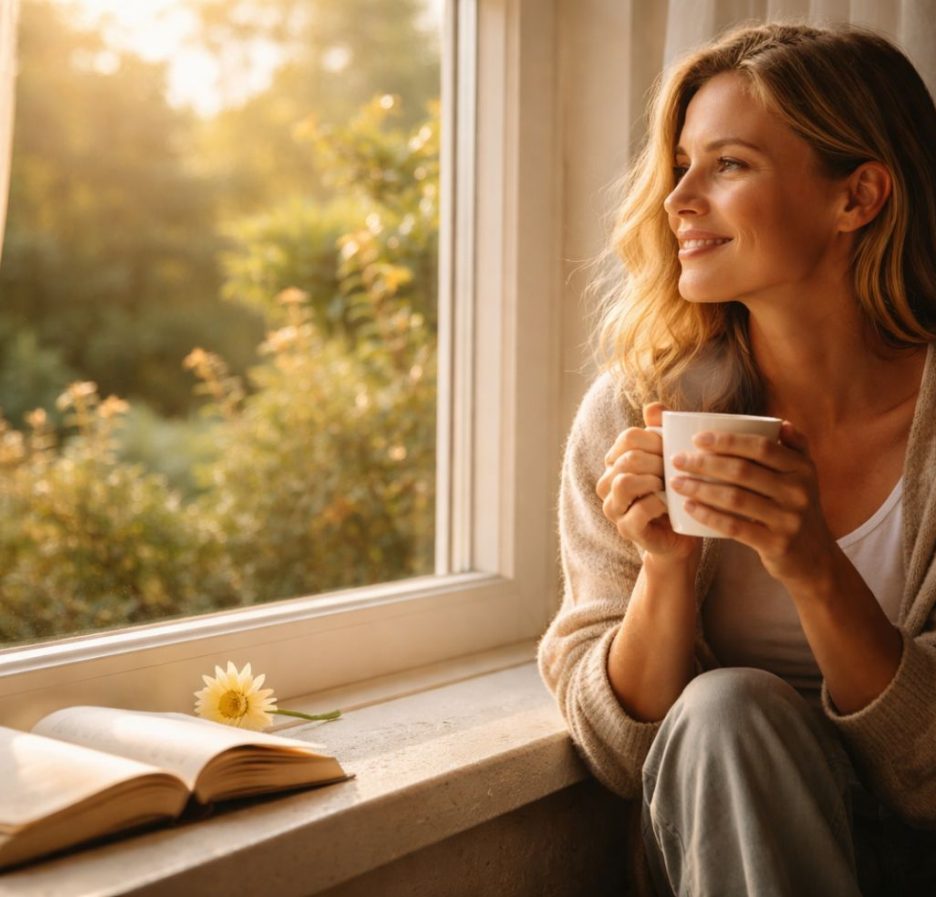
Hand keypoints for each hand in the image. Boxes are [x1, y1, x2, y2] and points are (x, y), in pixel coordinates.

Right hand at [596, 402, 700, 562]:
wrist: (682, 535)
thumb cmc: (676, 492)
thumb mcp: (672, 458)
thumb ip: (661, 431)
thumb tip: (653, 406)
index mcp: (616, 462)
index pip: (628, 437)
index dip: (655, 439)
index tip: (673, 449)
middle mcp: (607, 483)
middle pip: (628, 458)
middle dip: (658, 461)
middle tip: (676, 470)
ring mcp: (614, 508)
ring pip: (624, 482)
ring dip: (653, 480)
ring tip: (669, 484)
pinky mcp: (626, 529)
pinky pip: (639, 509)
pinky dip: (659, 504)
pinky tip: (671, 504)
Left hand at [670, 421, 835, 585]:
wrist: (815, 559)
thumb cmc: (797, 509)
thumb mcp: (805, 478)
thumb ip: (796, 448)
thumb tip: (782, 423)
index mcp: (802, 468)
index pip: (761, 447)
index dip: (727, 441)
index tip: (697, 439)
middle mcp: (798, 492)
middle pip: (742, 471)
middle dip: (704, 463)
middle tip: (678, 460)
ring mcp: (788, 519)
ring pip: (734, 499)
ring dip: (700, 489)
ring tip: (676, 482)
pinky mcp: (776, 544)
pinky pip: (735, 527)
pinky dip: (709, 516)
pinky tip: (689, 508)